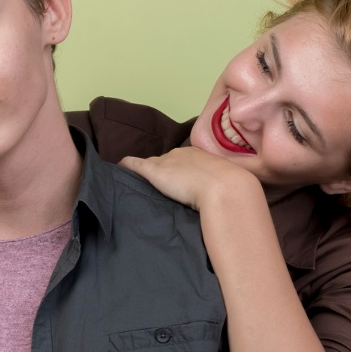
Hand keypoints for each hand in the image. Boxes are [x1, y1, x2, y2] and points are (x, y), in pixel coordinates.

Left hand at [119, 147, 251, 211]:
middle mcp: (181, 154)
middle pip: (165, 160)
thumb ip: (219, 187)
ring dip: (145, 171)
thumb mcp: (227, 184)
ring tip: (137, 181)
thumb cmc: (231, 189)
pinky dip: (126, 166)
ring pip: (150, 163)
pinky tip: (119, 170)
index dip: (178, 170)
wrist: (225, 188)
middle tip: (160, 185)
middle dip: (161, 169)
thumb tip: (224, 197)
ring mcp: (166, 162)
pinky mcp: (154, 172)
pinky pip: (134, 165)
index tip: (177, 180)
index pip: (183, 160)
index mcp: (199, 156)